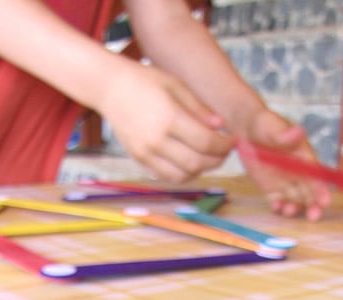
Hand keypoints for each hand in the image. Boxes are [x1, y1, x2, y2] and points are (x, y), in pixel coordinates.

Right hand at [99, 63, 233, 182]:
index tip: (233, 140)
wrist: (109, 87)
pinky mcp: (139, 159)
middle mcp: (157, 140)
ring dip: (201, 170)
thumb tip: (221, 127)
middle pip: (197, 162)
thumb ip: (199, 109)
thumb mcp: (176, 85)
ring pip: (182, 175)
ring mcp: (146, 153)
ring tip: (208, 157)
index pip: (206, 142)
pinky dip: (183, 174)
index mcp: (169, 118)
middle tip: (224, 151)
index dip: (224, 145)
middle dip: (217, 160)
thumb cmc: (145, 80)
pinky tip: (190, 161)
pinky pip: (167, 176)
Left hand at [237, 109, 331, 220]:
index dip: (321, 189)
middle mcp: (297, 171)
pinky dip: (278, 207)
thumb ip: (285, 135)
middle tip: (314, 216)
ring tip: (289, 212)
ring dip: (295, 208)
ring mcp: (284, 181)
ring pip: (294, 199)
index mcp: (304, 156)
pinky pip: (277, 201)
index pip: (316, 176)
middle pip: (309, 192)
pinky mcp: (271, 187)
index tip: (325, 201)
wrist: (245, 129)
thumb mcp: (273, 127)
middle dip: (313, 205)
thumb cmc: (264, 124)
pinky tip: (277, 209)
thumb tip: (299, 132)